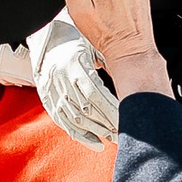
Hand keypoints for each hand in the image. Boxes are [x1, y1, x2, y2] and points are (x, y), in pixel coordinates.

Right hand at [31, 19, 118, 146]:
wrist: (47, 37)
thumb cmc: (77, 40)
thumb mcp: (95, 46)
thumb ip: (111, 63)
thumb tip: (134, 81)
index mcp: (74, 64)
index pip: (94, 93)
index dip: (110, 109)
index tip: (126, 118)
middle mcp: (61, 79)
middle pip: (87, 109)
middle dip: (107, 123)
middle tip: (125, 132)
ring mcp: (52, 91)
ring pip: (76, 119)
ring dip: (97, 131)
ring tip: (114, 138)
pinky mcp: (48, 100)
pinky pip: (64, 123)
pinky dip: (81, 136)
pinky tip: (97, 143)